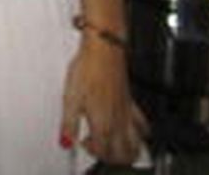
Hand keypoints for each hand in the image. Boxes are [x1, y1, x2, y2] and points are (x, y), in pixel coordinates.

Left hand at [60, 38, 146, 164]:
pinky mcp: (132, 102)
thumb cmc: (88, 69)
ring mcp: (127, 112)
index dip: (92, 152)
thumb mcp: (70, 98)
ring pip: (137, 144)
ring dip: (129, 152)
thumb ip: (68, 124)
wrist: (104, 49)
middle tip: (99, 149)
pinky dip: (141, 134)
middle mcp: (118, 121)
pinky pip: (143, 125)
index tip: (82, 142)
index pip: (103, 151)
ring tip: (117, 149)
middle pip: (124, 154)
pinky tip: (135, 132)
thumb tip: (65, 141)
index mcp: (103, 123)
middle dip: (113, 158)